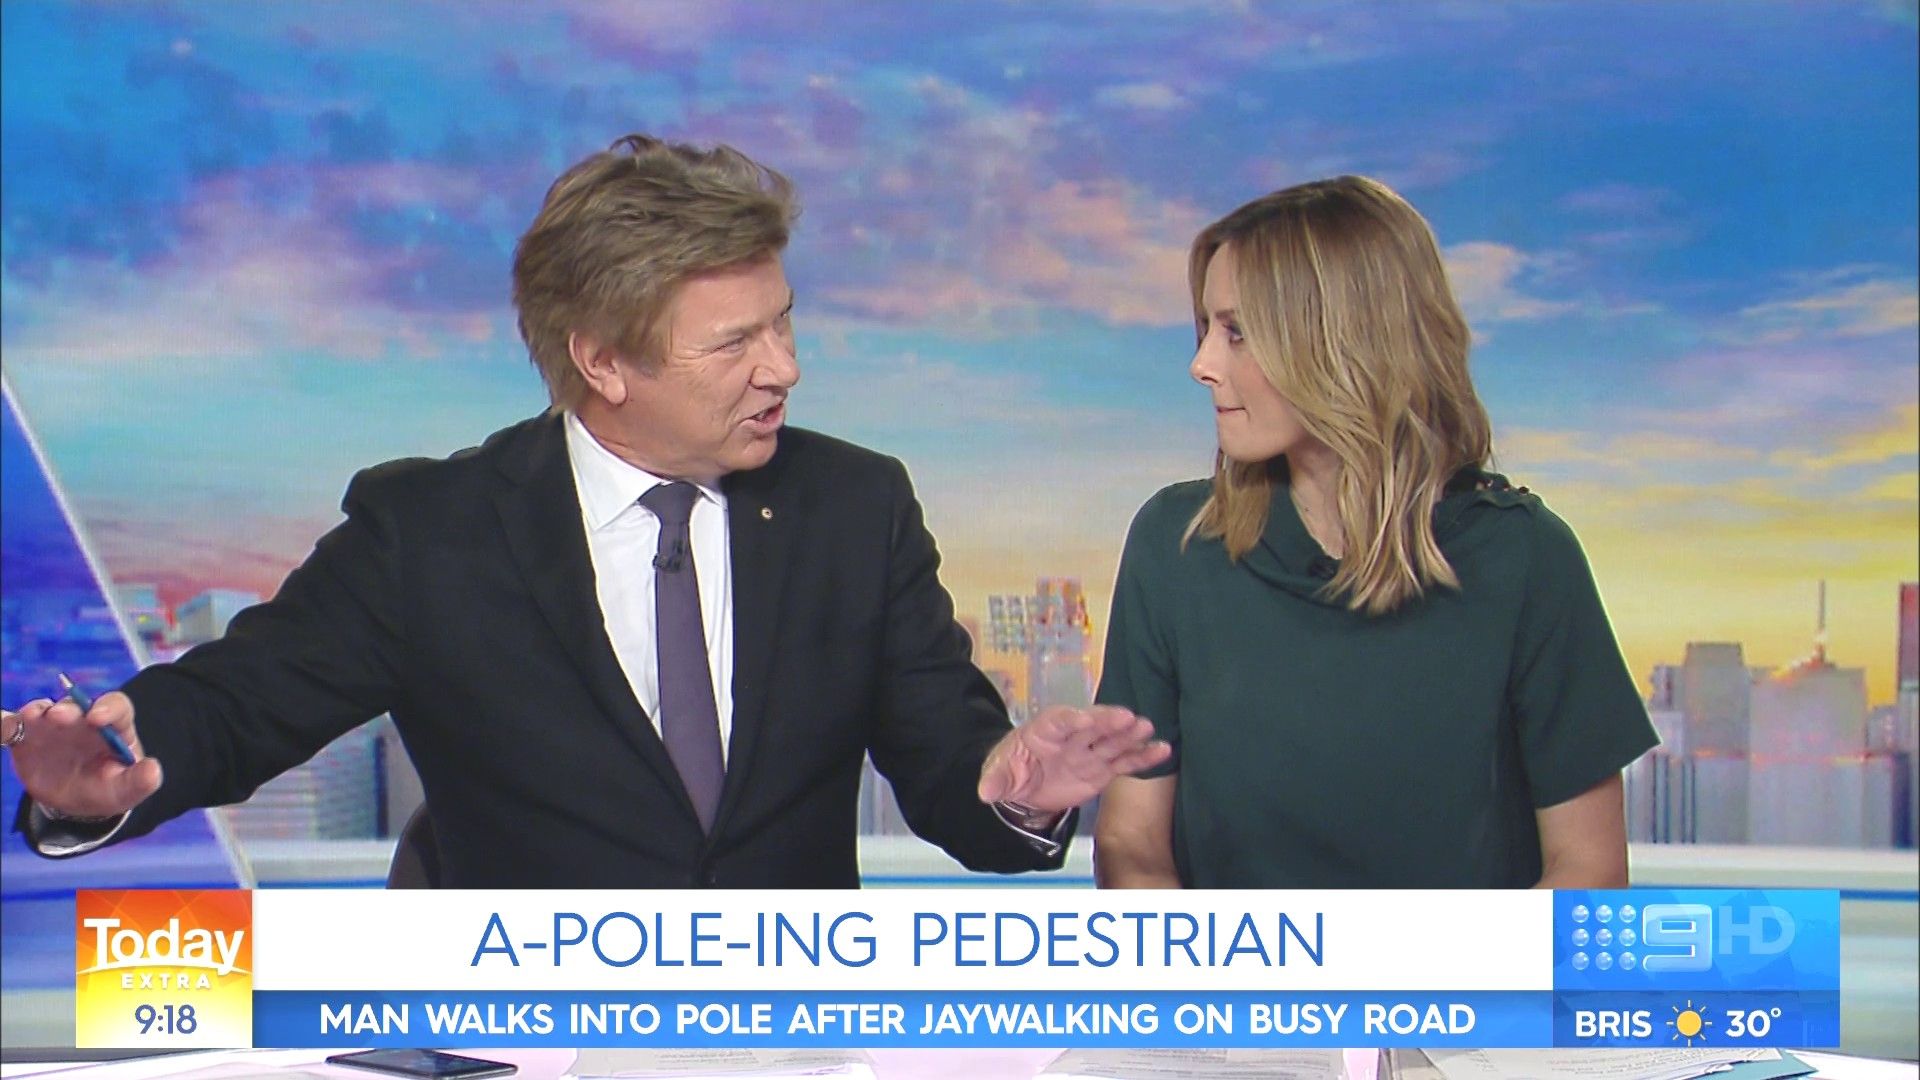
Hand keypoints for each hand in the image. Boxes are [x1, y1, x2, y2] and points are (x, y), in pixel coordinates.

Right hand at [3, 691, 161, 817]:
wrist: (75, 800)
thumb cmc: (107, 788)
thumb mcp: (126, 790)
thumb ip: (140, 781)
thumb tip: (154, 771)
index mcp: (113, 727)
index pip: (116, 707)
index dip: (108, 708)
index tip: (98, 718)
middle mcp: (81, 720)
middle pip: (76, 706)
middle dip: (68, 709)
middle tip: (59, 716)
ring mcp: (50, 726)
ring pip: (41, 710)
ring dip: (34, 711)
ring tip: (30, 717)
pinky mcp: (24, 737)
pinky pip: (10, 726)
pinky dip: (3, 723)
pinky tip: (1, 727)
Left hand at [976, 704, 1170, 813]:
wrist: (1026, 786)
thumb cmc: (1013, 770)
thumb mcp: (999, 775)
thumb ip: (995, 781)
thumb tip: (985, 793)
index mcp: (1044, 731)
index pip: (1060, 722)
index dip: (1072, 720)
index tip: (1086, 720)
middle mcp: (1072, 737)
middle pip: (1092, 726)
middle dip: (1108, 721)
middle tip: (1128, 717)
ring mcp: (1090, 752)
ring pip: (1112, 740)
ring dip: (1130, 735)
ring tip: (1148, 728)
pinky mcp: (1102, 769)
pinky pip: (1124, 762)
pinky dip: (1142, 756)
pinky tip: (1162, 750)